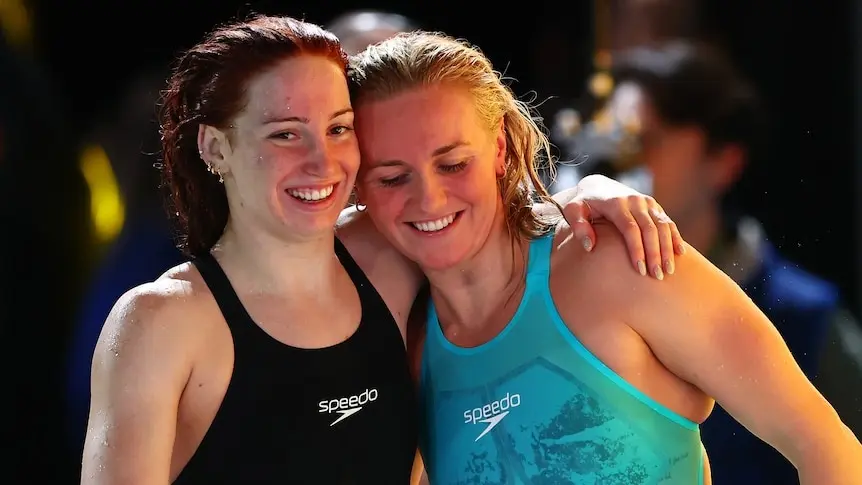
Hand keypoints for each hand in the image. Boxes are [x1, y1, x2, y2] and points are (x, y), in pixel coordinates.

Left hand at [552, 174, 684, 278]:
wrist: (596, 186)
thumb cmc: (582, 205)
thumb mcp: (572, 212)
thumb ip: (578, 227)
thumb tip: (589, 247)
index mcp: (615, 203)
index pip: (630, 229)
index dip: (637, 250)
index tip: (640, 270)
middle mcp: (634, 201)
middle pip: (650, 229)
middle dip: (655, 254)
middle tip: (658, 277)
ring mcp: (646, 202)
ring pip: (663, 226)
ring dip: (667, 248)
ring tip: (668, 271)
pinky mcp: (653, 206)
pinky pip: (668, 222)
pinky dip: (674, 237)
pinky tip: (680, 253)